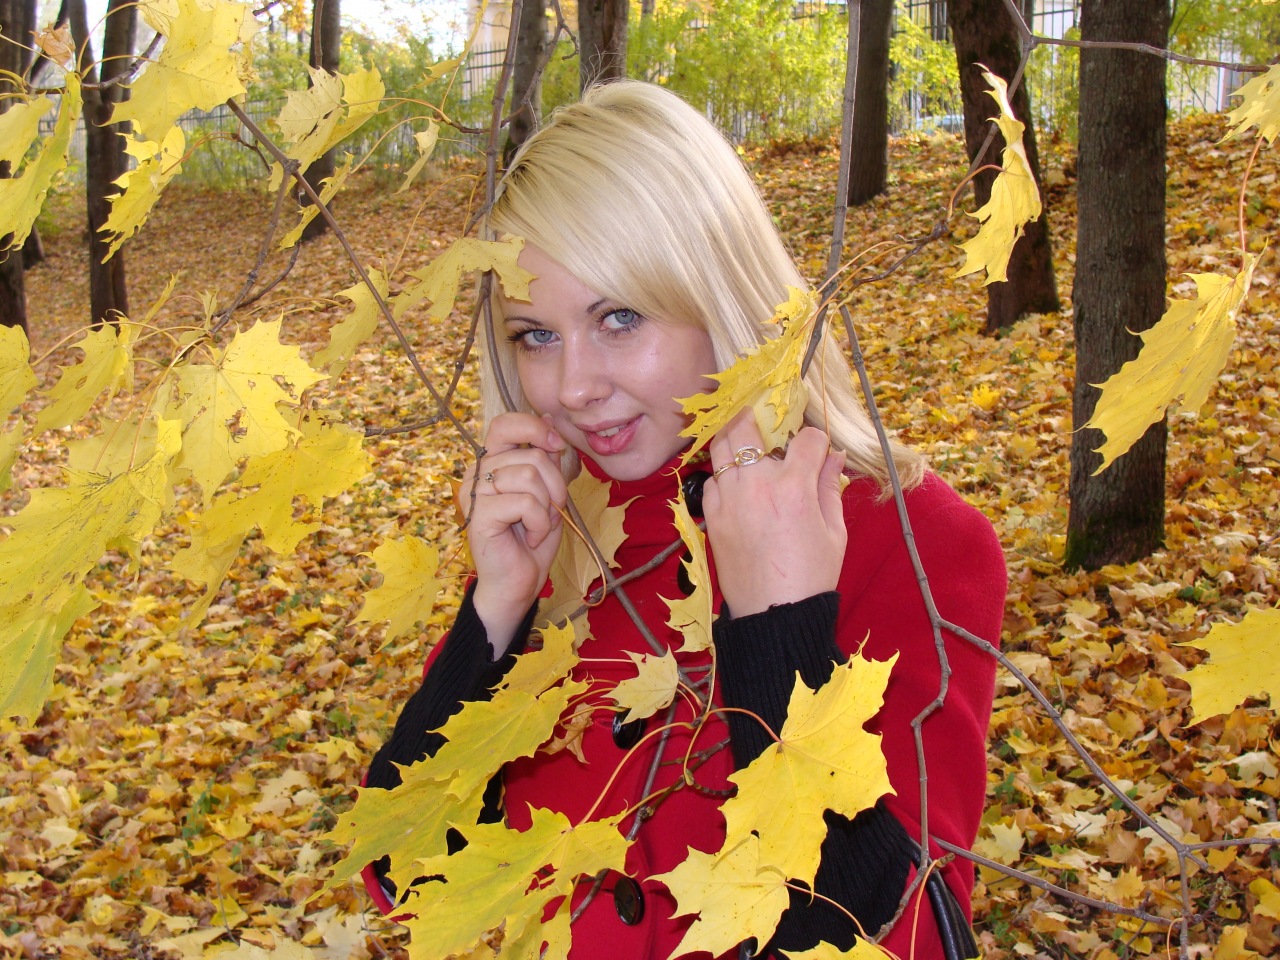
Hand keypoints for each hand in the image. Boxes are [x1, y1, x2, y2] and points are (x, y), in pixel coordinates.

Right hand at [460, 413, 567, 654]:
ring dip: (547, 505)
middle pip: (530, 454)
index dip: (534, 428)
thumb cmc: (531, 540)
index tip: (556, 446)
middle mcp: (476, 473)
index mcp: (491, 463)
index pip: (505, 424)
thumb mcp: (547, 493)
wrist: (517, 584)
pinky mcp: (480, 514)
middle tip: (552, 509)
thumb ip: (546, 459)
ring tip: (539, 525)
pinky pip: (524, 501)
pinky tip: (532, 537)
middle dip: (555, 483)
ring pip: (528, 475)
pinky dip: (539, 522)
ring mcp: (474, 493)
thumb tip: (551, 419)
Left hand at [702, 412, 846, 617]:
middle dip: (757, 416)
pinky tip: (737, 485)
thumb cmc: (811, 577)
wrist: (773, 615)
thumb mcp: (833, 532)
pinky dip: (723, 475)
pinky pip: (711, 480)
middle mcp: (757, 485)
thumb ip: (829, 487)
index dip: (817, 440)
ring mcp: (729, 499)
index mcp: (794, 488)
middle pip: (746, 425)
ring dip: (736, 441)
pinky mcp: (712, 516)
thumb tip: (834, 457)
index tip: (818, 449)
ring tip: (748, 447)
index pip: (807, 439)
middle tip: (765, 422)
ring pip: (721, 446)